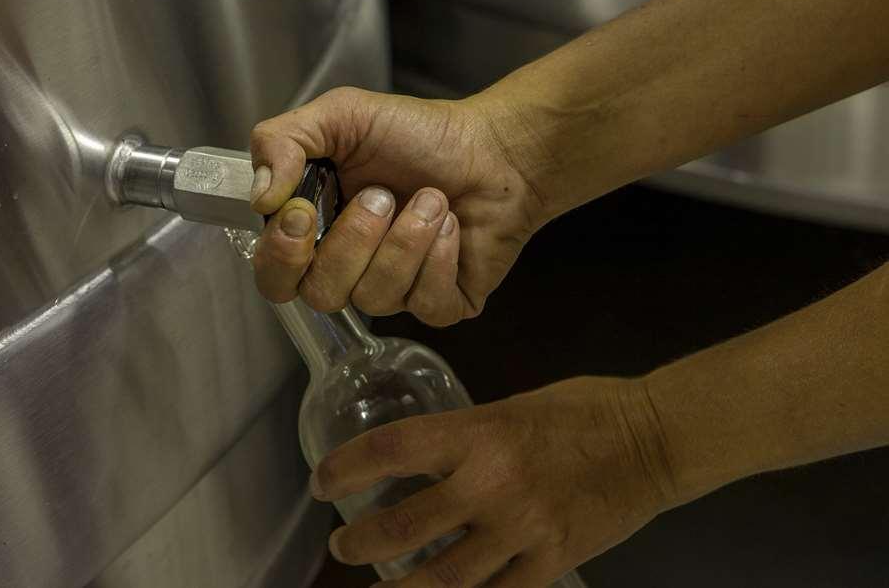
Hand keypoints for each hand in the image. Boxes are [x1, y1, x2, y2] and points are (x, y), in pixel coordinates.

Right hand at [249, 87, 545, 325]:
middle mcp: (349, 267)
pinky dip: (440, 256)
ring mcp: (394, 290)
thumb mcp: (342, 115)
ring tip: (431, 198)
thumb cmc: (420, 134)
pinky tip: (452, 224)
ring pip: (375, 296)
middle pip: (320, 294)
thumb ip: (284, 140)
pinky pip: (424, 303)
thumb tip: (260, 197)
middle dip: (352, 242)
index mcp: (315, 230)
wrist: (494, 147)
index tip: (302, 212)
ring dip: (406, 238)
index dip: (282, 254)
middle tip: (383, 196)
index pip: (274, 274)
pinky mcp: (439, 304)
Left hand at [309, 377, 676, 586]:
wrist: (654, 439)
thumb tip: (424, 460)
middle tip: (343, 544)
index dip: (346, 469)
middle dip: (361, 542)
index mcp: (479, 431)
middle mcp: (492, 483)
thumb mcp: (511, 406)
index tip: (323, 481)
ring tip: (377, 586)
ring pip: (442, 578)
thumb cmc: (582, 410)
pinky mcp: (552, 561)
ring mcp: (523, 529)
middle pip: (405, 526)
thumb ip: (468, 438)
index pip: (392, 450)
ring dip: (398, 586)